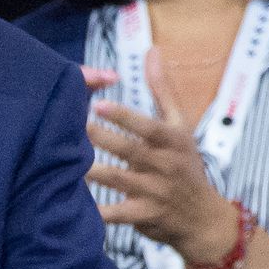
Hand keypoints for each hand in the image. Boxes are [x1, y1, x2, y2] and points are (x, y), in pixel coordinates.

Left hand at [83, 49, 238, 264]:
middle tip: (72, 127)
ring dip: (93, 171)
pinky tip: (75, 205)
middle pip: (130, 150)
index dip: (124, 116)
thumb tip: (152, 50)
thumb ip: (163, 89)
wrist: (203, 218)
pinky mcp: (145, 216)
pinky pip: (118, 214)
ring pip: (119, 180)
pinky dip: (99, 213)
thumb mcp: (180, 126)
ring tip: (66, 161)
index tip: (97, 104)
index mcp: (172, 141)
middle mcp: (165, 165)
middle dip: (102, 139)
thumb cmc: (185, 163)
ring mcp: (155, 192)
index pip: (148, 127)